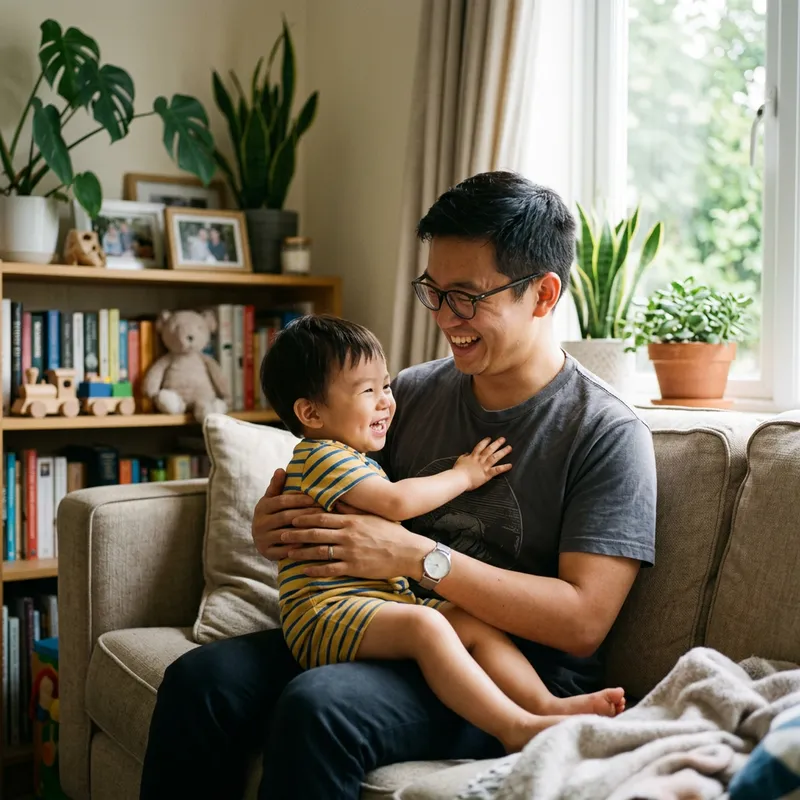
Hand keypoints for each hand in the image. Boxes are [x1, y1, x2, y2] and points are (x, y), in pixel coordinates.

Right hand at [251, 468, 322, 560]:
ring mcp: (262, 539)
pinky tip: (311, 544)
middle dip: (306, 514)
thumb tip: (280, 469)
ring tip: (322, 527)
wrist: (261, 538)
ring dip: (304, 530)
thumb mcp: (272, 499)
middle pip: (286, 517)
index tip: (317, 498)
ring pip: (286, 534)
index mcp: (262, 507)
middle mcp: (259, 523)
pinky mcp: (266, 553)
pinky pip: (283, 551)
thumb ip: (277, 486)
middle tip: (324, 512)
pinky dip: (297, 547)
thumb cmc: (272, 514)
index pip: (282, 501)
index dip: (300, 499)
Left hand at [280, 510, 433, 579]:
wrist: (408, 552)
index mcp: (351, 520)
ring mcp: (349, 552)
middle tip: (280, 535)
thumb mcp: (372, 516)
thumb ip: (353, 509)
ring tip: (288, 553)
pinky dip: (315, 569)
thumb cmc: (391, 532)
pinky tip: (304, 570)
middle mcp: (347, 535)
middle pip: (315, 533)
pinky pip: (329, 569)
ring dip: (301, 552)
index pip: (321, 517)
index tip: (291, 517)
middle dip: (296, 534)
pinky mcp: (353, 568)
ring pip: (319, 551)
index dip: (304, 518)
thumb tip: (336, 500)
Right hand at [454, 437, 511, 489]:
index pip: (480, 446)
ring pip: (495, 457)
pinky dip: (504, 467)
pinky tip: (510, 465)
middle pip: (490, 449)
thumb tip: (467, 454)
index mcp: (473, 456)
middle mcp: (480, 459)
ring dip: (503, 452)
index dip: (485, 442)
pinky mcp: (487, 474)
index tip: (489, 438)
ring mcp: (484, 466)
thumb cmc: (458, 471)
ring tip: (509, 448)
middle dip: (497, 443)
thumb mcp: (460, 460)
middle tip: (503, 439)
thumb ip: (464, 456)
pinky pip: (497, 470)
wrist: (459, 478)